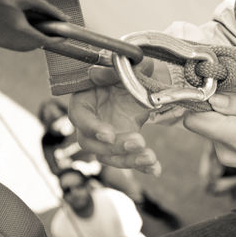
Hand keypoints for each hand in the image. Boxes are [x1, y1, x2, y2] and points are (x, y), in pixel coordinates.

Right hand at [0, 0, 68, 50]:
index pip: (50, 41)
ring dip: (37, 32)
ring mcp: (13, 46)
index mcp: (23, 32)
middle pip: (43, 41)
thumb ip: (45, 7)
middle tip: (46, 20)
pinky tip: (20, 22)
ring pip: (35, 42)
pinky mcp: (9, 46)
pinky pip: (25, 42)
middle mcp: (18, 43)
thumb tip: (63, 18)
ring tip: (27, 18)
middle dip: (47, 32)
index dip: (61, 38)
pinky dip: (28, 34)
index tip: (66, 33)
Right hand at [69, 58, 161, 175]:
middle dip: (115, 148)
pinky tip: (156, 169)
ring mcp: (106, 138)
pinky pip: (128, 159)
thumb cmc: (123, 73)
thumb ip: (112, 70)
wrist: (136, 82)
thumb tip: (97, 72)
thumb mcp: (122, 67)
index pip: (80, 118)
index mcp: (84, 102)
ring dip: (129, 160)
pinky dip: (142, 166)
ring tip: (151, 158)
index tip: (109, 134)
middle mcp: (91, 124)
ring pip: (109, 157)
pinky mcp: (122, 146)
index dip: (92, 128)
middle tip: (138, 142)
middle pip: (92, 144)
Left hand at [184, 93, 235, 217]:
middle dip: (215, 104)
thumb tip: (214, 98)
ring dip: (226, 114)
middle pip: (201, 120)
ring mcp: (226, 156)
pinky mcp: (229, 157)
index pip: (194, 119)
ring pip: (210, 125)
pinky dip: (231, 124)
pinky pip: (220, 133)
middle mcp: (224, 150)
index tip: (214, 88)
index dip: (199, 100)